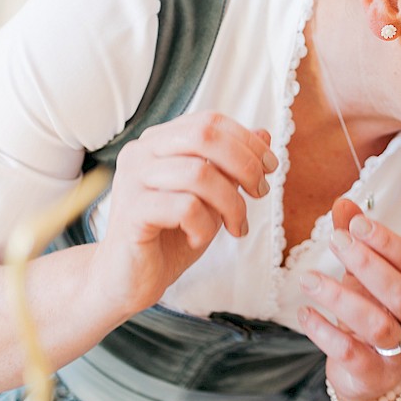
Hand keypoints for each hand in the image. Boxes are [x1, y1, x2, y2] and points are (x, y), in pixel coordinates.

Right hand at [88, 111, 276, 316]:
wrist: (129, 279)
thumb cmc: (172, 234)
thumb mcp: (212, 196)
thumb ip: (232, 164)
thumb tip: (265, 133)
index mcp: (159, 141)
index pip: (210, 121)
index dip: (248, 141)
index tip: (270, 167)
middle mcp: (141, 152)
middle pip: (205, 136)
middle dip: (245, 163)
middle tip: (260, 192)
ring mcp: (132, 180)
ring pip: (199, 173)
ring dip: (231, 203)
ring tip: (235, 225)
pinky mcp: (131, 212)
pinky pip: (185, 207)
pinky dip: (205, 226)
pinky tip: (198, 238)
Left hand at [297, 199, 400, 400]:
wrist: (373, 371)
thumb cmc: (375, 310)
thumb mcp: (368, 273)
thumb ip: (359, 240)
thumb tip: (343, 203)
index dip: (388, 243)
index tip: (357, 225)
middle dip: (367, 265)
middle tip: (336, 242)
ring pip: (377, 325)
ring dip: (340, 298)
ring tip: (308, 278)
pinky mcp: (377, 375)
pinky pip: (351, 353)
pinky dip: (324, 332)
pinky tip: (305, 311)